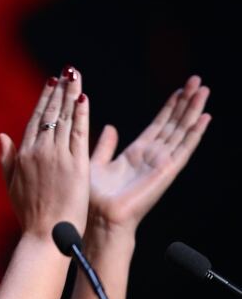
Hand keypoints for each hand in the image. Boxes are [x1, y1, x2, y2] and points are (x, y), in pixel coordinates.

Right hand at [0, 67, 89, 238]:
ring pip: (66, 119)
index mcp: (23, 155)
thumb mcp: (12, 185)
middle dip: (59, 90)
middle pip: (51, 114)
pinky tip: (85, 99)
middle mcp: (39, 151)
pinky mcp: (76, 164)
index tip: (51, 84)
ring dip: (71, 95)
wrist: (46, 234)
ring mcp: (58, 157)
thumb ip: (7, 159)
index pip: (36, 120)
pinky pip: (80, 133)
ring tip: (76, 77)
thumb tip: (2, 136)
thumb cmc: (29, 214)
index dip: (44, 100)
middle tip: (67, 71)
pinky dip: (82, 115)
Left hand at [88, 75, 210, 231]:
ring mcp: (161, 164)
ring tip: (204, 90)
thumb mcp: (96, 163)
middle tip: (197, 80)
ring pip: (181, 131)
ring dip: (193, 111)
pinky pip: (183, 149)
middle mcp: (152, 157)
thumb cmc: (93, 198)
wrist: (98, 218)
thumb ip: (105, 146)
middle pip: (173, 124)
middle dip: (185, 102)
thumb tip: (110, 127)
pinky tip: (204, 118)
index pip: (158, 125)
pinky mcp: (165, 171)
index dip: (169, 108)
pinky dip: (194, 133)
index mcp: (136, 154)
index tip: (180, 89)